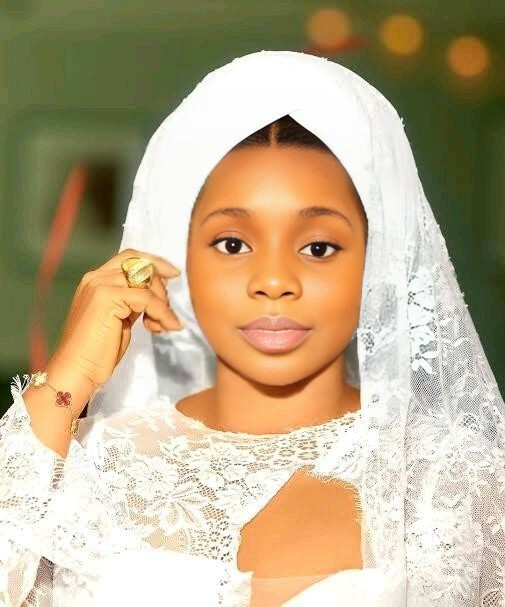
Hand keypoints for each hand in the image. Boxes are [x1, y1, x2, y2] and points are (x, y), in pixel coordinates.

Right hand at [47, 248, 182, 405]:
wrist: (76, 370)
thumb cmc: (97, 352)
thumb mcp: (120, 319)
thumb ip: (133, 302)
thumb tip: (157, 295)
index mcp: (96, 280)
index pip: (130, 258)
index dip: (155, 263)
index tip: (174, 274)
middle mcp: (96, 277)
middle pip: (141, 264)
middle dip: (161, 286)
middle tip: (165, 313)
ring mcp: (100, 285)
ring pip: (146, 280)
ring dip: (162, 302)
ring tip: (162, 325)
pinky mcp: (107, 297)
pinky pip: (147, 298)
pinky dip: (162, 312)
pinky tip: (167, 326)